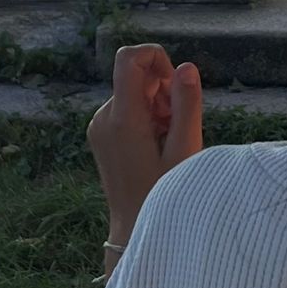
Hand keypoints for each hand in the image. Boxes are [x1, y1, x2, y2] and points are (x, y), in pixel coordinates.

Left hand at [88, 44, 203, 243]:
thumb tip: (186, 66)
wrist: (133, 229)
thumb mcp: (184, 151)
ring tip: (168, 141)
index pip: (129, 58)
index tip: (175, 85)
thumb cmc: (162, 194)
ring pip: (134, 93)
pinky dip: (147, 117)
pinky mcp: (102, 134)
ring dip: (158, 107)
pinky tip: (156, 146)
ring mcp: (100, 126)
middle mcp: (104, 117)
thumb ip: (187, 106)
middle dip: (163, 91)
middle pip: (136, 77)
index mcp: (121, 118)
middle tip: (177, 126)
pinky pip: (128, 109)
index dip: (156, 57)